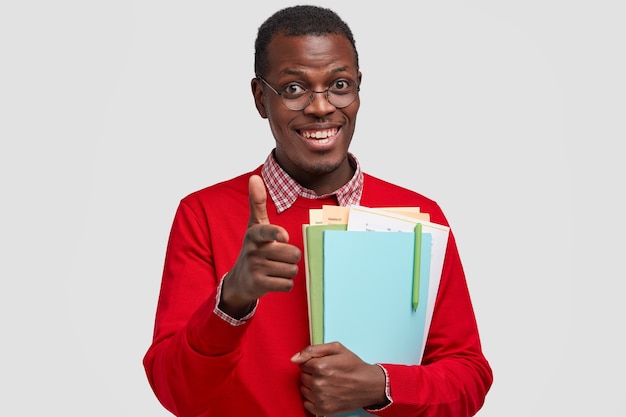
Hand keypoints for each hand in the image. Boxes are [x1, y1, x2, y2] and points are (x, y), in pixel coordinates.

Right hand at [219, 175, 300, 317]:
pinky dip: (285, 284)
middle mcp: (253, 250)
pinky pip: (287, 284)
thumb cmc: (254, 248)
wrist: (240, 279)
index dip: (276, 234)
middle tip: (280, 257)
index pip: (267, 232)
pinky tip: (274, 280)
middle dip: (292, 257)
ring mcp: (255, 268)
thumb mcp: (255, 226)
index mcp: (254, 234)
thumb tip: (254, 178)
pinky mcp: (259, 285)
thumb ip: (257, 203)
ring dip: (289, 271)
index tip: (284, 236)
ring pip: (291, 270)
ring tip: (276, 268)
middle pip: (292, 254)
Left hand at [291, 342, 387, 415]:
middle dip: (311, 374)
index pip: (302, 364)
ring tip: (327, 383)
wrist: (369, 385)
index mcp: (320, 367)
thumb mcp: (336, 349)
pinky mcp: (323, 409)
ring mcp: (320, 398)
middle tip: (327, 374)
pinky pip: (307, 403)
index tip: (323, 364)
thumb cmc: (354, 366)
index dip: (312, 363)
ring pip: (303, 389)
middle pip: (302, 377)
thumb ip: (312, 350)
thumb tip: (294, 358)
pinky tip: (325, 393)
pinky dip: (313, 399)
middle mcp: (318, 383)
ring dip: (311, 386)